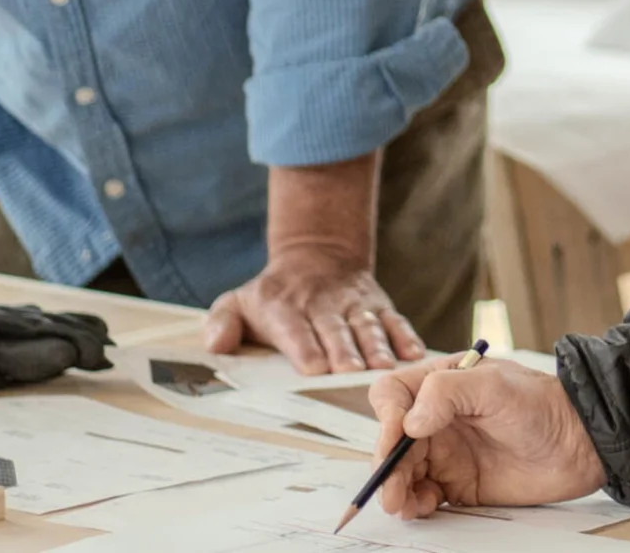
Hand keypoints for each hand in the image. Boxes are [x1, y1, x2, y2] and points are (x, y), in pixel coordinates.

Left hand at [202, 246, 424, 373]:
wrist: (316, 255)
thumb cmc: (273, 296)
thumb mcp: (237, 301)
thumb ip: (221, 323)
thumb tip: (215, 344)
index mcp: (284, 307)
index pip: (294, 328)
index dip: (305, 347)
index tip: (314, 368)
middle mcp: (321, 303)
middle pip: (334, 329)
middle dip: (344, 351)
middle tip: (353, 374)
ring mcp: (353, 304)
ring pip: (366, 325)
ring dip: (377, 346)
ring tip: (385, 367)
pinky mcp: (379, 305)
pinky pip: (395, 320)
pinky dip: (405, 336)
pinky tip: (414, 355)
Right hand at [366, 354, 605, 517]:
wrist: (579, 443)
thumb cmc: (542, 403)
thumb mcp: (495, 385)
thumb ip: (447, 393)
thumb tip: (410, 421)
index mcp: (440, 385)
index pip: (393, 396)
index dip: (385, 418)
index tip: (394, 439)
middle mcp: (437, 419)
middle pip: (392, 440)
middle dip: (386, 464)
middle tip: (390, 487)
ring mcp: (446, 453)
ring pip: (403, 471)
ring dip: (395, 488)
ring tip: (402, 504)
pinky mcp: (458, 484)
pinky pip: (424, 495)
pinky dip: (414, 503)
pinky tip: (420, 507)